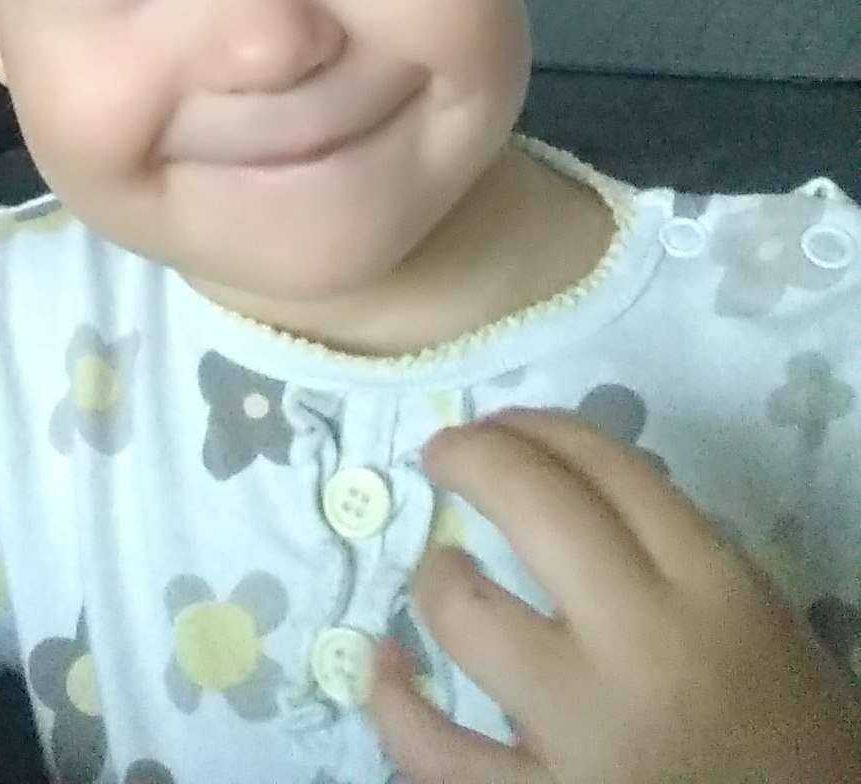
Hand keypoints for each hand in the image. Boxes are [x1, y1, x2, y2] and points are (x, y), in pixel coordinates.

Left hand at [368, 406, 860, 783]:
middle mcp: (644, 646)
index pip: (610, 466)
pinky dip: (394, 702)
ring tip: (438, 573)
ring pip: (466, 615)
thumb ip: (677, 559)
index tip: (506, 424)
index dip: (541, 426)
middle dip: (472, 456)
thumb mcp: (756, 627)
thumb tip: (570, 497)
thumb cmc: (789, 744)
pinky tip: (385, 666)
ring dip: (437, 579)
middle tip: (444, 453)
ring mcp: (584, 732)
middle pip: (533, 503)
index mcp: (713, 591)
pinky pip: (434, 750)